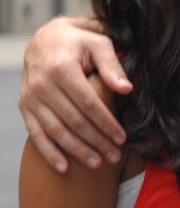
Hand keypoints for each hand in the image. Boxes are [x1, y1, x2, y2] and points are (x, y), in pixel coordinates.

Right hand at [20, 16, 129, 172]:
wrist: (44, 39)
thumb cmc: (79, 41)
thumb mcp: (99, 43)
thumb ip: (112, 66)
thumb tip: (127, 89)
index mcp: (62, 69)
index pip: (88, 103)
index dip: (106, 123)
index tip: (122, 138)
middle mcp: (42, 85)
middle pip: (73, 121)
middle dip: (95, 141)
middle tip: (115, 156)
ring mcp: (31, 98)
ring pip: (56, 131)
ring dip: (77, 150)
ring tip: (97, 164)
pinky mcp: (25, 106)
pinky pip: (36, 133)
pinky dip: (49, 152)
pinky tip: (64, 168)